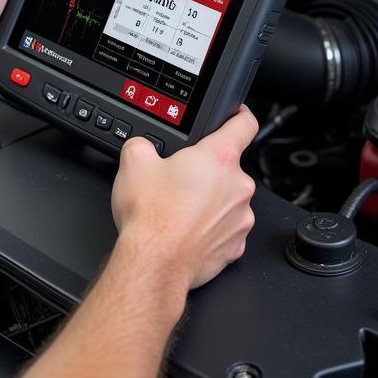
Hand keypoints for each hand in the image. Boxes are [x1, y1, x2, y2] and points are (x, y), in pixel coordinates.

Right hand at [111, 108, 258, 289]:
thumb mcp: (133, 160)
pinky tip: (186, 231)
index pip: (244, 124)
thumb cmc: (151, 216)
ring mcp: (241, 218)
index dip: (240, 115)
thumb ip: (143, 143)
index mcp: (219, 157)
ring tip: (178, 210)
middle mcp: (238, 186)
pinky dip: (209, 229)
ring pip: (227, 200)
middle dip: (206, 171)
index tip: (237, 115)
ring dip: (209, 201)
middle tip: (178, 179)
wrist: (154, 263)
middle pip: (228, 167)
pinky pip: (225, 229)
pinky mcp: (235, 246)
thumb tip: (143, 146)